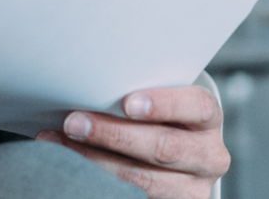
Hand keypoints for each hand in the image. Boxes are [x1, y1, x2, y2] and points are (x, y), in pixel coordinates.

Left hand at [36, 85, 228, 198]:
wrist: (169, 154)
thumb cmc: (155, 117)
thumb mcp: (156, 102)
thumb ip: (134, 94)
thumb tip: (87, 81)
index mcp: (206, 119)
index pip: (197, 106)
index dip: (164, 104)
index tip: (126, 103)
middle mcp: (208, 156)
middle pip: (164, 147)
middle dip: (114, 134)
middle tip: (73, 122)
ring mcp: (192, 188)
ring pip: (144, 179)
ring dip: (95, 160)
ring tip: (59, 142)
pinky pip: (132, 195)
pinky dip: (97, 180)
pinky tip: (70, 166)